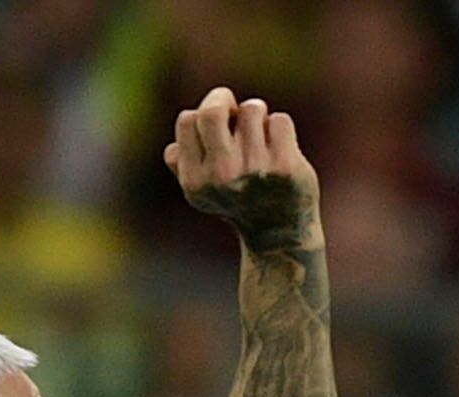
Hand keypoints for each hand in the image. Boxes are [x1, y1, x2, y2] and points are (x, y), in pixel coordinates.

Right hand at [167, 87, 318, 254]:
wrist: (280, 235)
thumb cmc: (238, 202)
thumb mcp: (203, 192)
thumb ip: (181, 167)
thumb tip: (173, 148)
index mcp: (195, 181)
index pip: (188, 120)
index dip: (201, 115)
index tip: (215, 127)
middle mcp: (222, 175)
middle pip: (213, 110)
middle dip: (223, 98)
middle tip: (234, 110)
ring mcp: (254, 170)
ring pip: (252, 109)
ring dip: (257, 116)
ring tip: (260, 137)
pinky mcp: (285, 166)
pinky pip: (279, 121)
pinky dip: (281, 130)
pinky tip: (281, 149)